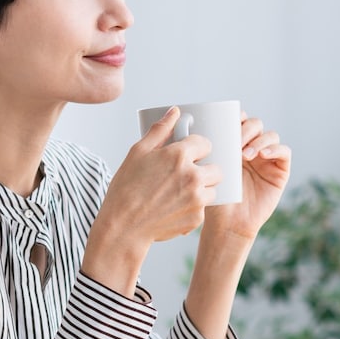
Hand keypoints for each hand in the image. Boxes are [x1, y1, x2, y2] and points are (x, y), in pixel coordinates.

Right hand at [84, 107, 221, 293]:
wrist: (123, 227)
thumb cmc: (126, 188)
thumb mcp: (138, 153)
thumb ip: (160, 130)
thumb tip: (175, 111)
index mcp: (178, 155)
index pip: (205, 143)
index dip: (196, 148)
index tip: (188, 154)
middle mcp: (192, 176)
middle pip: (216, 167)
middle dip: (204, 169)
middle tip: (186, 175)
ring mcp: (196, 199)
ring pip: (213, 189)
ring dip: (202, 189)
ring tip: (180, 193)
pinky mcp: (197, 219)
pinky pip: (203, 209)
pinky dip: (193, 208)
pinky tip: (174, 208)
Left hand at [204, 111, 291, 239]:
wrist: (228, 223)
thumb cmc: (214, 198)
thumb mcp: (206, 170)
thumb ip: (202, 149)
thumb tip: (183, 122)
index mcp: (235, 144)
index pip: (240, 120)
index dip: (236, 117)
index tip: (226, 123)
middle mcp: (253, 148)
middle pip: (256, 124)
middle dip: (246, 129)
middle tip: (235, 143)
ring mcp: (268, 159)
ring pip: (271, 135)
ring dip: (259, 140)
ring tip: (245, 155)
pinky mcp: (280, 171)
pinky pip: (285, 152)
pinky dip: (275, 149)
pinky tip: (262, 156)